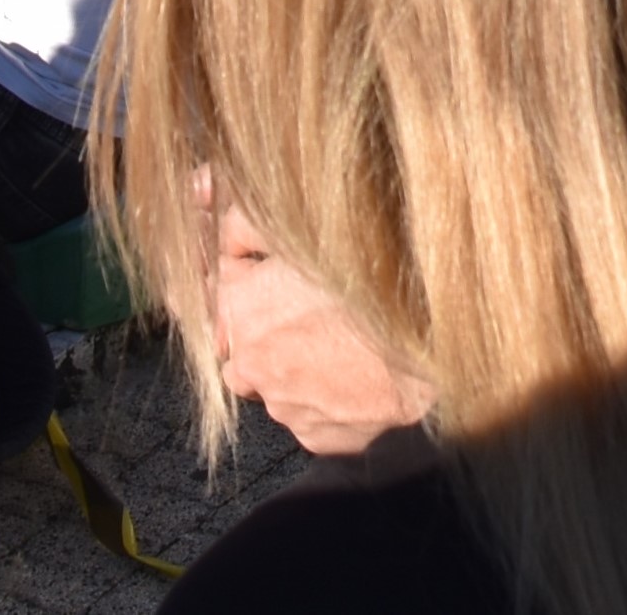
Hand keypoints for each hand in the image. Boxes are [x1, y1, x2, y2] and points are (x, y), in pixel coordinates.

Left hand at [201, 198, 429, 459]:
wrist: (431, 358)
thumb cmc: (374, 287)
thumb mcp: (306, 229)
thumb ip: (245, 216)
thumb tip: (195, 190)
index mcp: (242, 307)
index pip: (210, 289)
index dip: (237, 274)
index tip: (263, 273)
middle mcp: (250, 362)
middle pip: (242, 338)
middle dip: (265, 322)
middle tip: (310, 305)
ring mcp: (283, 405)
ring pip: (275, 376)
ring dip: (293, 360)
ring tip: (340, 339)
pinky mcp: (314, 435)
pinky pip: (307, 410)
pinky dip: (322, 393)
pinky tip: (355, 370)